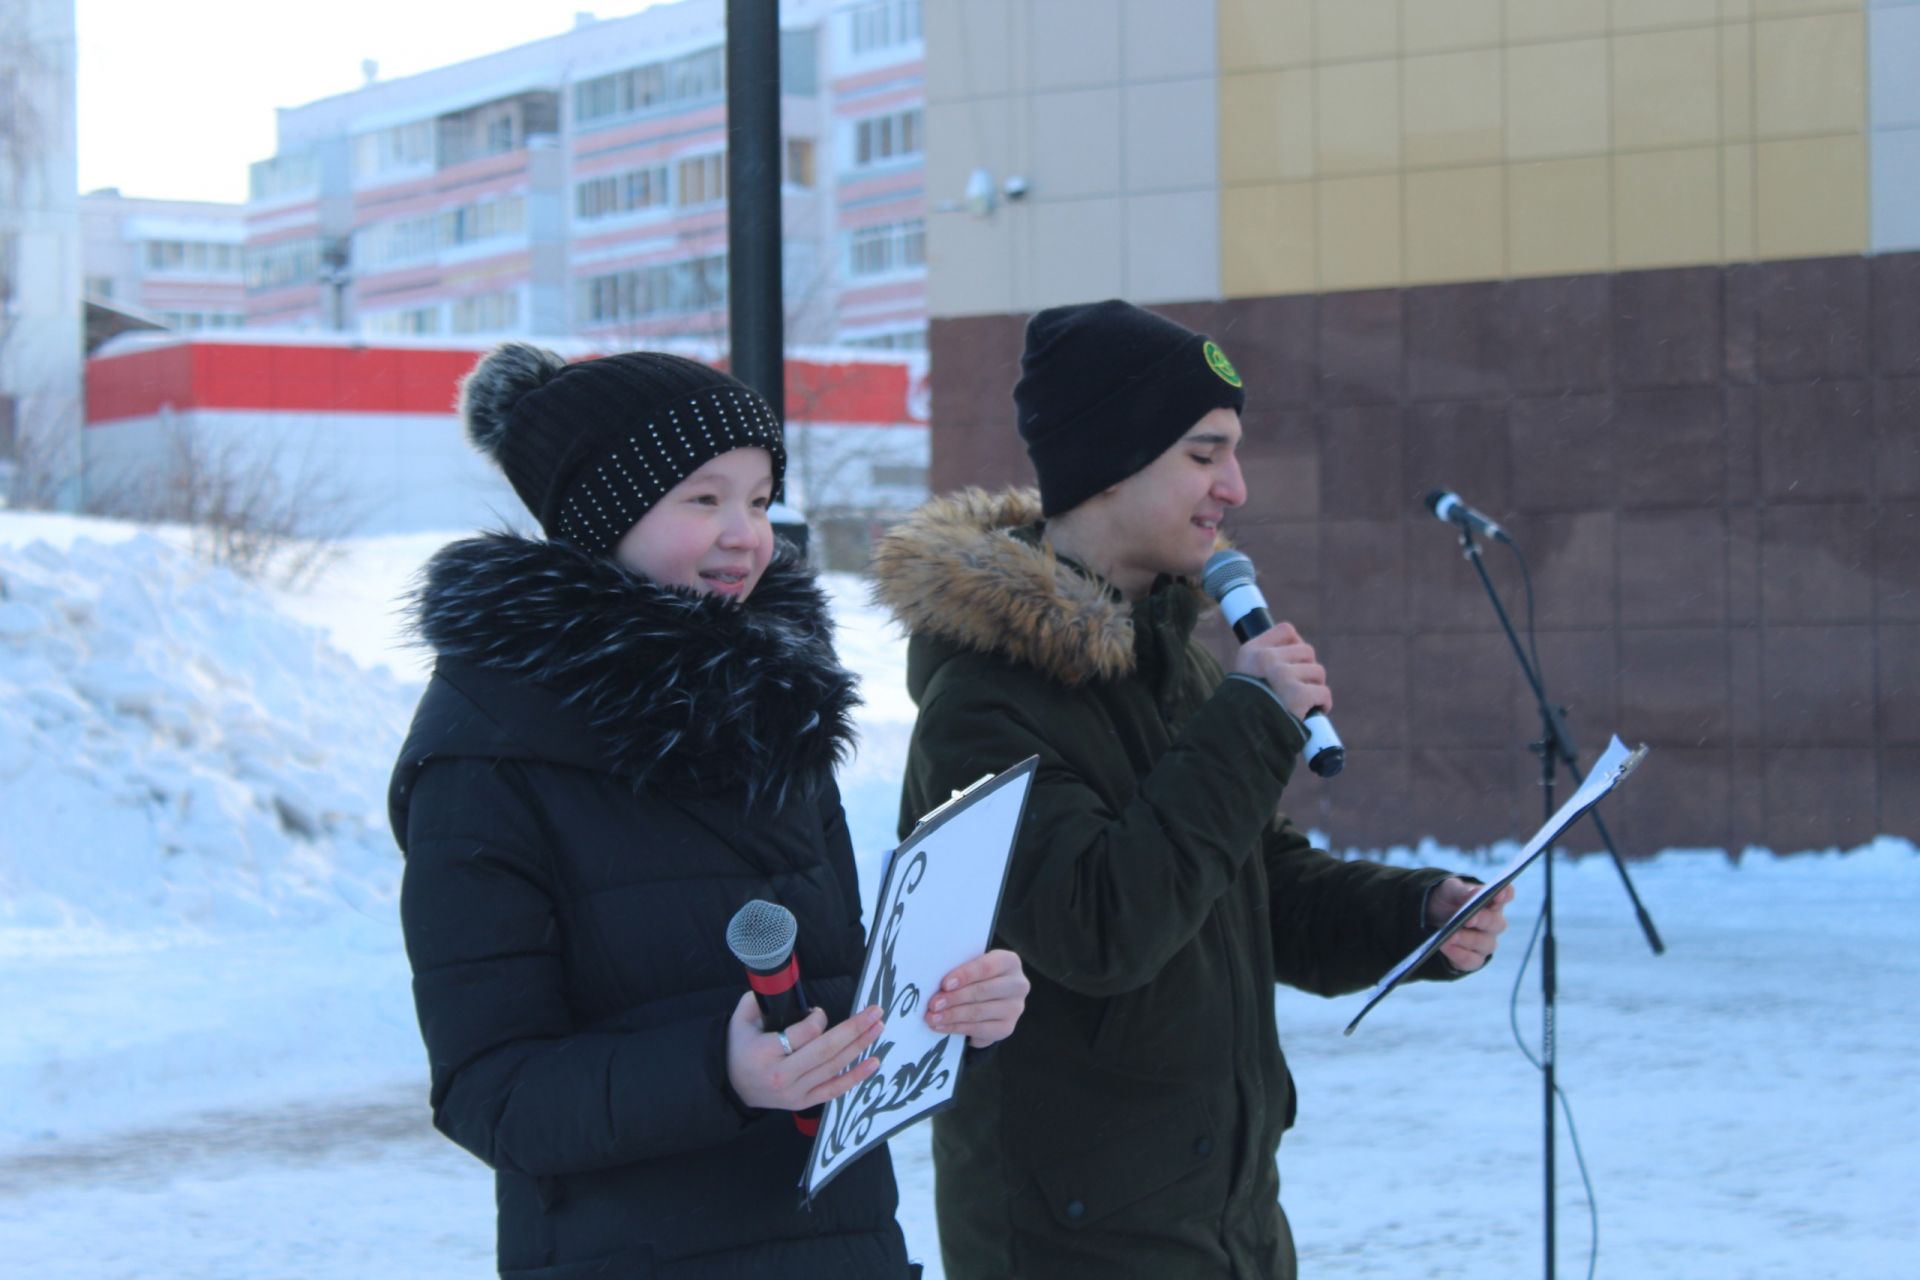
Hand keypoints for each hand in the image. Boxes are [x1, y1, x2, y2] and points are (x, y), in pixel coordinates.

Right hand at [725, 992, 884, 1111]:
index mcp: (764, 1052)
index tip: (818, 1012)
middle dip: (854, 1029)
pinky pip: (834, 1090)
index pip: (803, 1034)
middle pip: (825, 1050)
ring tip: (877, 1028)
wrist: (730, 1086)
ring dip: (860, 1046)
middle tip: (875, 1012)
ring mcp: (794, 1092)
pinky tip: (873, 1062)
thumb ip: (759, 1000)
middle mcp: (781, 1075)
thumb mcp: (740, 1020)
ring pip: (833, 1067)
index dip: (818, 1019)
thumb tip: (783, 984)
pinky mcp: (803, 1103)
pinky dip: (856, 1076)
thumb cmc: (738, 1049)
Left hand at [926, 949, 1028, 1049]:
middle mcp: (1018, 984)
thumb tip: (935, 983)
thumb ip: (960, 970)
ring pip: (978, 1012)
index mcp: (1009, 962)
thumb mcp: (971, 967)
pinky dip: (956, 1028)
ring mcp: (1015, 1008)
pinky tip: (941, 1026)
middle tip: (933, 1004)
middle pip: (982, 991)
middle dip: (954, 998)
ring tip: (932, 1017)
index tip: (945, 984)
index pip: (986, 967)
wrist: (989, 1000)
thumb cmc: (976, 977)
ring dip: (952, 1015)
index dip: (965, 975)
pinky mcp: (1007, 1028)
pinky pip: (979, 1029)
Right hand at [1231, 621, 1330, 723]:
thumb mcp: (1246, 675)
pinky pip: (1323, 692)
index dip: (1296, 644)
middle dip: (1308, 669)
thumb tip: (1298, 650)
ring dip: (1315, 687)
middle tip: (1300, 686)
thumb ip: (1266, 660)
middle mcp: (1266, 659)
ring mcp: (1283, 676)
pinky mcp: (1298, 695)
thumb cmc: (1246, 708)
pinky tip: (1315, 710)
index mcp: (1252, 651)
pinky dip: (1323, 704)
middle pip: (1307, 651)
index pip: (1286, 631)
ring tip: (1304, 701)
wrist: (1240, 735)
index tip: (1295, 661)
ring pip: (1318, 671)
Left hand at [1426, 878, 1514, 972]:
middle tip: (1468, 919)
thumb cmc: (1448, 901)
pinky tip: (1446, 947)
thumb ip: (1463, 891)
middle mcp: (1494, 923)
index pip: (1507, 895)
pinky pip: (1472, 960)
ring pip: (1485, 944)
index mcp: (1492, 901)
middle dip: (1482, 920)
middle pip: (1496, 923)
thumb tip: (1475, 893)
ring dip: (1467, 940)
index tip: (1499, 893)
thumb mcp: (1450, 890)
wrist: (1432, 919)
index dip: (1505, 894)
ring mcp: (1486, 942)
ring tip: (1450, 937)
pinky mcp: (1474, 959)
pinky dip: (1459, 954)